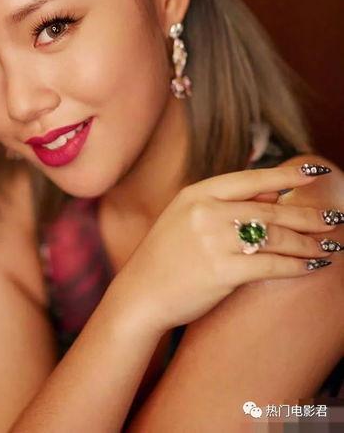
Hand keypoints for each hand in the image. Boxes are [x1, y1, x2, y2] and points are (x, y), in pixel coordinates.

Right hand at [114, 165, 336, 334]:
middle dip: (307, 215)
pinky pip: (269, 265)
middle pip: (269, 210)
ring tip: (329, 246)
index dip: (285, 175)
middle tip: (334, 219)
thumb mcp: (188, 218)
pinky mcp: (220, 271)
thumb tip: (272, 194)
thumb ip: (228, 203)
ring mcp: (212, 241)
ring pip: (274, 237)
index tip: (313, 171)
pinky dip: (296, 266)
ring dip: (308, 243)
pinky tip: (313, 266)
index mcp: (197, 193)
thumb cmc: (167, 256)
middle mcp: (205, 212)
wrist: (141, 293)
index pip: (249, 178)